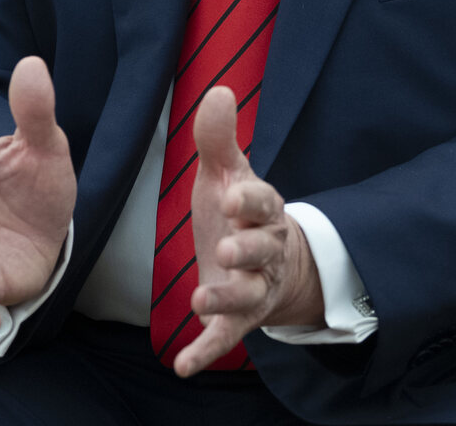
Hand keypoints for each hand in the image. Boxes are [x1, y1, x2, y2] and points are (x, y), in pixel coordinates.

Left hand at [173, 86, 322, 375]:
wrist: (273, 263)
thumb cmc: (240, 211)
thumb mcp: (228, 172)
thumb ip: (219, 138)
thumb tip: (219, 90)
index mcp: (263, 210)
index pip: (263, 202)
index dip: (249, 201)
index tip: (231, 196)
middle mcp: (265, 251)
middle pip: (261, 251)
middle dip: (246, 251)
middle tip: (225, 249)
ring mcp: (254, 288)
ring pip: (246, 295)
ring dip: (225, 298)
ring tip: (198, 299)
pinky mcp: (238, 319)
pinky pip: (226, 337)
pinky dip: (206, 352)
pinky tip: (182, 365)